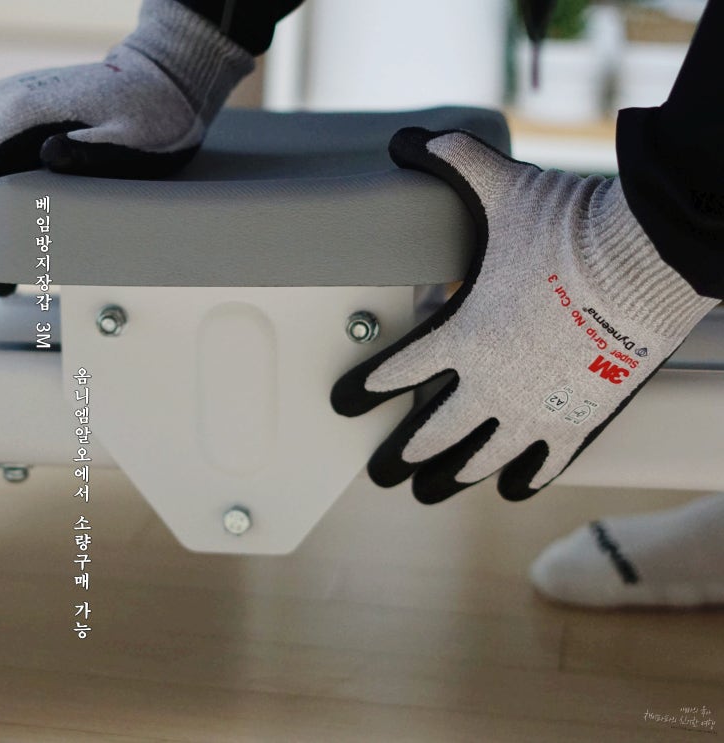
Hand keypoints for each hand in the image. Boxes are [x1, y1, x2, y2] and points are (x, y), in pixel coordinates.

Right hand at [0, 0, 252, 294]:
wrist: (166, 78)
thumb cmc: (157, 114)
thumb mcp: (132, 143)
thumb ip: (92, 155)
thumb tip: (47, 156)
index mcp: (25, 111)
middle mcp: (9, 103)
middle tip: (4, 279)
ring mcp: (16, 105)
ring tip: (15, 264)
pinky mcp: (28, 112)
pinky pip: (5, 155)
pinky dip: (8, 192)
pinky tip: (25, 224)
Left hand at [332, 128, 716, 502]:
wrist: (645, 259)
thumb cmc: (569, 227)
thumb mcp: (500, 189)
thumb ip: (449, 161)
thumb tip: (409, 137)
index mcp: (461, 337)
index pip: (392, 374)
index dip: (363, 391)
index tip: (345, 404)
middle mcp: (488, 385)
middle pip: (427, 435)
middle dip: (398, 456)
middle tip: (381, 472)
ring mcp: (532, 411)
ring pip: (476, 460)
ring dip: (448, 479)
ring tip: (427, 492)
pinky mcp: (577, 423)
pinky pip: (542, 465)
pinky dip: (522, 479)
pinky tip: (508, 489)